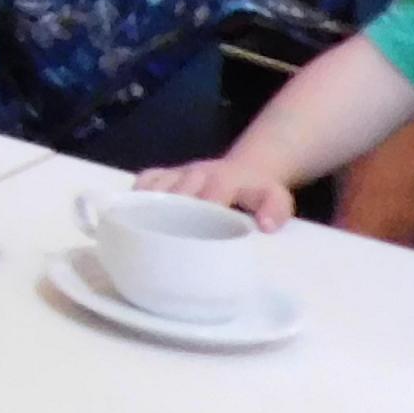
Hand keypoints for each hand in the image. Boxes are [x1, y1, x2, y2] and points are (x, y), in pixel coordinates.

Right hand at [135, 158, 293, 229]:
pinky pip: (146, 179)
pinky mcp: (167, 172)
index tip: (198, 239)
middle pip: (178, 191)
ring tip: (146, 235)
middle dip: (172, 215)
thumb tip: (264, 227)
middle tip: (168, 245)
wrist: (247, 167)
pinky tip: (134, 214)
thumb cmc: (259, 191)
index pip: (210, 192)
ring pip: (157, 185)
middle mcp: (197, 172)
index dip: (203, 211)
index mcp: (224, 178)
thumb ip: (276, 210)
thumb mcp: (279, 199)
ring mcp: (179, 171)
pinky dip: (137, 195)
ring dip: (151, 207)